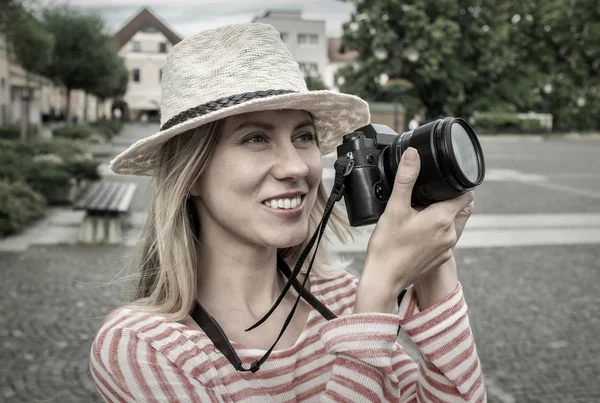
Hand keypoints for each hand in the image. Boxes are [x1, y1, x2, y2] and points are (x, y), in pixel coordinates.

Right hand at [354, 147, 472, 313]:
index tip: (444, 181)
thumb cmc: (387, 246)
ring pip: (454, 224)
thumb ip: (406, 179)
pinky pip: (445, 239)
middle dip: (451, 199)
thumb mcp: (394, 208)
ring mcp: (446, 248)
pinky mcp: (440, 259)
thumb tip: (414, 154)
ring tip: (422, 211)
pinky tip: (418, 231)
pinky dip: (437, 231)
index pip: (467, 196)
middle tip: (431, 195)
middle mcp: (450, 234)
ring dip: (443, 215)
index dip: (458, 186)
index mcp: (443, 218)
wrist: (383, 279)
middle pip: (462, 209)